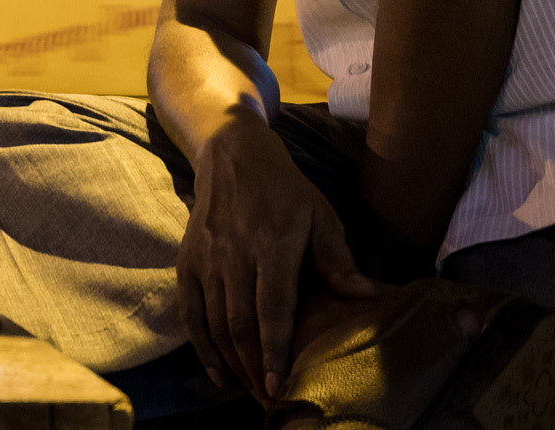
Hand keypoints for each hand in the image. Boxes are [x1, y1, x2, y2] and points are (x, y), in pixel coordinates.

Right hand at [178, 115, 379, 400]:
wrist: (231, 156)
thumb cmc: (285, 191)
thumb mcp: (321, 216)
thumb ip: (338, 259)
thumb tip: (367, 295)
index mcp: (272, 243)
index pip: (272, 306)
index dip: (274, 348)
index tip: (278, 384)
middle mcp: (234, 253)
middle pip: (239, 321)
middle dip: (251, 365)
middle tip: (267, 398)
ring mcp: (206, 257)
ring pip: (214, 320)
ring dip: (230, 361)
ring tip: (248, 390)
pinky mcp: (187, 260)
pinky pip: (189, 309)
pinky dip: (200, 343)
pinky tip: (216, 371)